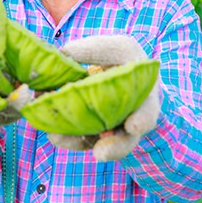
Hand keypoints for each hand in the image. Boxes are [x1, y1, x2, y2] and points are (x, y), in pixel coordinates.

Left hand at [47, 35, 159, 161]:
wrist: (112, 75)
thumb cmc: (117, 60)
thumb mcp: (113, 48)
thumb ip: (93, 51)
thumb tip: (64, 55)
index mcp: (143, 95)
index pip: (148, 111)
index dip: (142, 120)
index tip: (133, 127)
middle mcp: (131, 118)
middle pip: (127, 139)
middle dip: (115, 148)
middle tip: (100, 154)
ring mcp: (111, 130)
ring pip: (100, 145)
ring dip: (79, 142)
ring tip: (57, 137)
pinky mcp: (93, 135)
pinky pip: (82, 141)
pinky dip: (66, 138)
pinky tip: (53, 132)